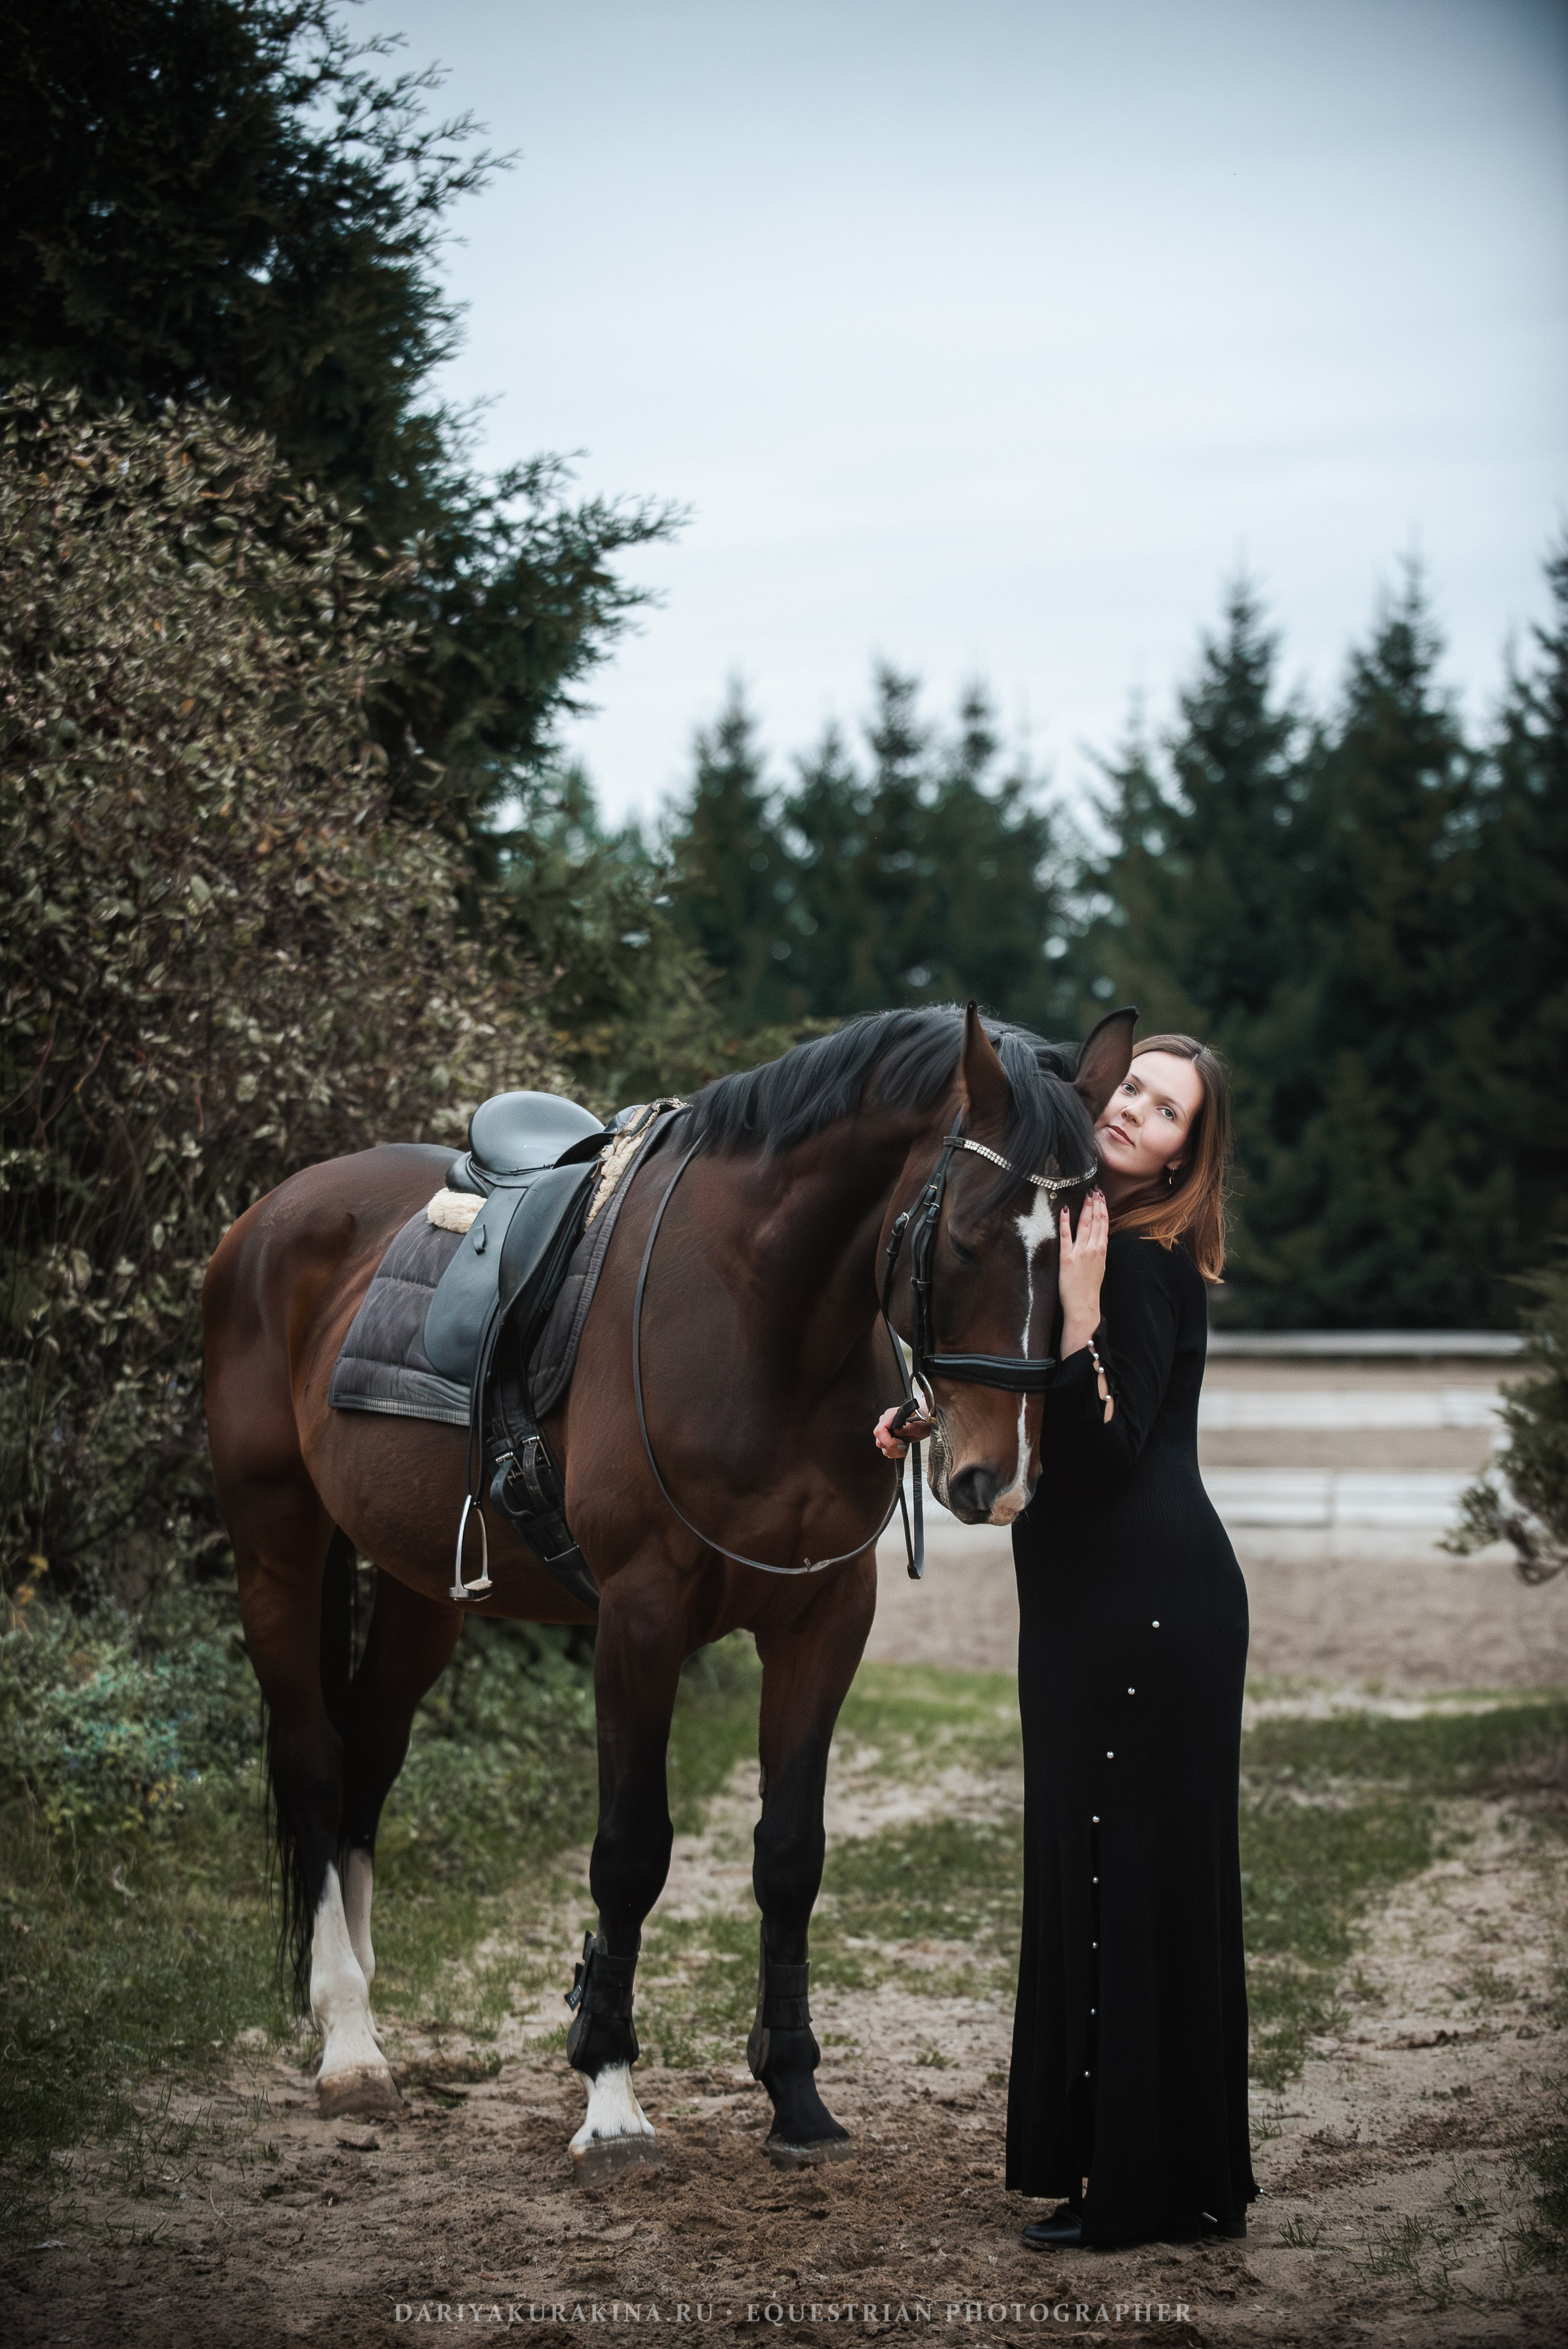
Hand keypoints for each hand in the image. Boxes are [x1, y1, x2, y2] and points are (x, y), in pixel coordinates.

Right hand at [873, 1402, 933, 1459]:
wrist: (926, 1421)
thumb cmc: (924, 1420)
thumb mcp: (919, 1426)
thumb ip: (908, 1428)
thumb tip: (896, 1431)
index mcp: (890, 1416)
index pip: (880, 1431)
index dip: (888, 1440)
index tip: (901, 1444)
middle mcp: (885, 1422)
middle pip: (880, 1441)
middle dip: (893, 1447)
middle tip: (904, 1446)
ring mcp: (886, 1431)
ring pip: (883, 1447)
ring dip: (895, 1451)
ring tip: (905, 1446)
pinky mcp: (889, 1438)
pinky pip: (887, 1450)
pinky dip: (896, 1452)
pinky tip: (903, 1447)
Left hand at [1058, 1189, 1108, 1361]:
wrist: (1084, 1305)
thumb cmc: (1089, 1288)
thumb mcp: (1099, 1267)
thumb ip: (1098, 1251)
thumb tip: (1096, 1239)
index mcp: (1102, 1250)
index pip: (1104, 1224)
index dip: (1102, 1209)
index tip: (1101, 1197)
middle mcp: (1094, 1248)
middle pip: (1096, 1221)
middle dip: (1095, 1204)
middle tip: (1094, 1190)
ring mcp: (1081, 1252)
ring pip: (1085, 1225)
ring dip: (1085, 1208)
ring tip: (1085, 1195)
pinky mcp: (1067, 1258)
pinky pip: (1066, 1236)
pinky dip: (1065, 1222)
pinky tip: (1065, 1211)